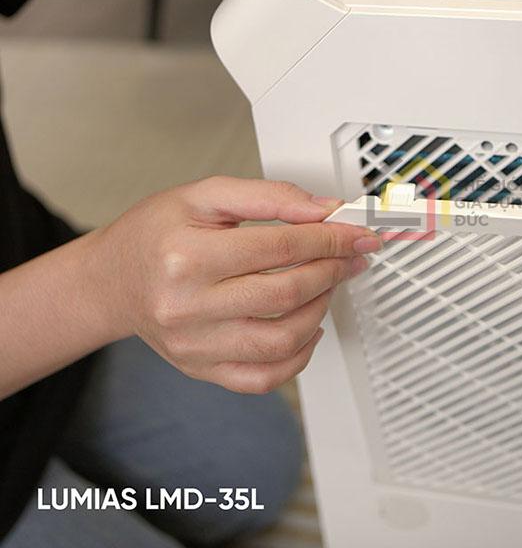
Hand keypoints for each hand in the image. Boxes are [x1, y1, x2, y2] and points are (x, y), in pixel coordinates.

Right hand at [91, 177, 380, 392]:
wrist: (113, 279)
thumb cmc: (155, 234)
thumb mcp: (205, 196)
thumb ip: (269, 196)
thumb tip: (323, 210)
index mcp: (186, 257)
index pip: (280, 248)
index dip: (329, 238)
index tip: (356, 233)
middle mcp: (187, 307)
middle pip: (285, 295)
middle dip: (332, 270)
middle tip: (351, 255)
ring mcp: (194, 346)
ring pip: (281, 342)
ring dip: (321, 310)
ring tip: (327, 284)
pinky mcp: (201, 369)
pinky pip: (263, 378)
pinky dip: (298, 356)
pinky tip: (307, 327)